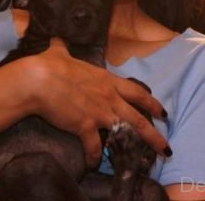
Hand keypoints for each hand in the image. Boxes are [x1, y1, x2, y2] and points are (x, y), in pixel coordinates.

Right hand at [25, 38, 169, 167]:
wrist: (39, 80)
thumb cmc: (50, 65)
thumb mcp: (60, 53)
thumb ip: (62, 48)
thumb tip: (56, 39)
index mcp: (107, 80)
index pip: (137, 92)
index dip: (152, 103)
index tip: (163, 112)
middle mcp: (109, 97)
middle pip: (139, 117)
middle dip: (154, 133)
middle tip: (165, 146)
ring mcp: (99, 112)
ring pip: (127, 132)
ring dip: (138, 147)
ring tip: (147, 160)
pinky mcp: (85, 126)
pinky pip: (94, 147)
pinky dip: (94, 158)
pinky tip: (92, 165)